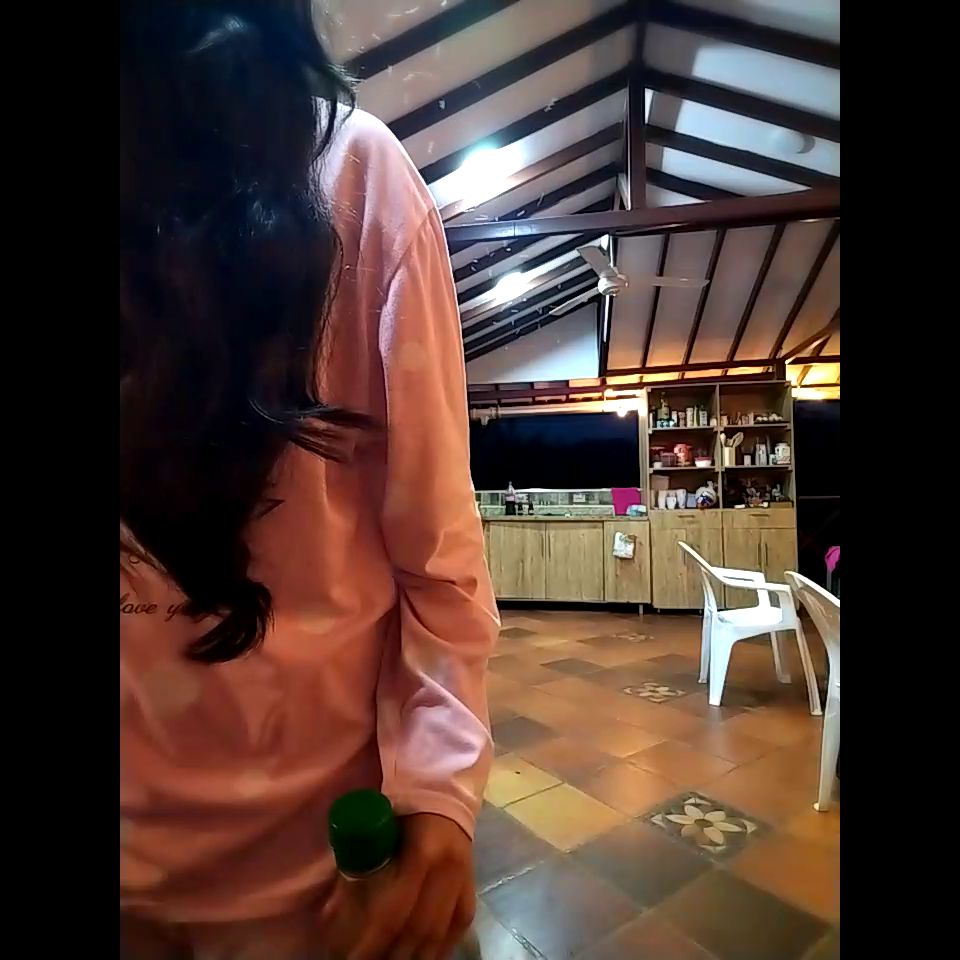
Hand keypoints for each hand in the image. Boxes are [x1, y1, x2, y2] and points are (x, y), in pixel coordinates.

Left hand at [321, 812, 475, 959]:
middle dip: (388, 956)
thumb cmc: (403, 811)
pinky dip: (436, 951)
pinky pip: (455, 932)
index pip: (395, 911)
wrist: (446, 799)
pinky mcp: (470, 893)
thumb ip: (360, 866)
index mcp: (423, 854)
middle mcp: (447, 873)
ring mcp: (463, 885)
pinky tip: (419, 959)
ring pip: (437, 938)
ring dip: (411, 959)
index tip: (350, 958)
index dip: (372, 942)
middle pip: (417, 932)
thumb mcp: (380, 831)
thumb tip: (329, 913)